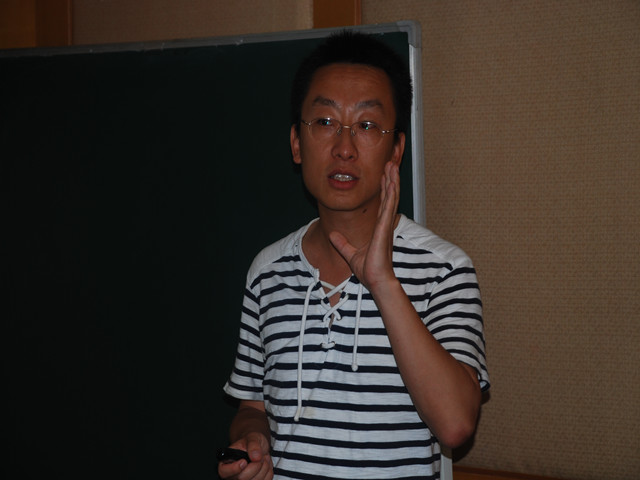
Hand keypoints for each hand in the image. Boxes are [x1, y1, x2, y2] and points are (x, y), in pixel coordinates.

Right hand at [217, 433, 272, 479]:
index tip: (244, 461)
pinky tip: (265, 464)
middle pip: (242, 478)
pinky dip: (268, 472)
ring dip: (264, 467)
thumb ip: (253, 445)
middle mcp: (232, 475)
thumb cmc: (251, 442)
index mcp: (226, 462)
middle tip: (260, 456)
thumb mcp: (252, 437)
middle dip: (255, 466)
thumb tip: (255, 457)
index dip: (234, 469)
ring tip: (263, 457)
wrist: (258, 447)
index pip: (224, 472)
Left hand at [329, 161, 399, 291]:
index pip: (382, 204)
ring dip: (392, 179)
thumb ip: (342, 243)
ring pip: (391, 196)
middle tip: (390, 163)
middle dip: (389, 179)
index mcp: (378, 228)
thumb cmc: (369, 270)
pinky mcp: (384, 227)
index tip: (383, 176)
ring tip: (392, 164)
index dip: (383, 189)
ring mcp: (386, 225)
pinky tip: (391, 180)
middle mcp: (384, 224)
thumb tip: (332, 234)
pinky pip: (389, 205)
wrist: (376, 280)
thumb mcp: (350, 253)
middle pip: (389, 196)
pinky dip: (391, 191)